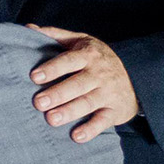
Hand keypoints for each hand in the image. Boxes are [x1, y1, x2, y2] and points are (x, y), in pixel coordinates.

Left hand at [28, 25, 138, 142]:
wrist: (136, 77)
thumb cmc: (97, 59)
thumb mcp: (80, 42)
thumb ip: (55, 35)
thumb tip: (28, 27)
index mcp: (88, 55)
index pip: (69, 60)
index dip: (53, 68)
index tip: (34, 76)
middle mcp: (99, 74)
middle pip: (77, 84)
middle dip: (58, 93)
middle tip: (38, 102)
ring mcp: (108, 93)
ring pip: (88, 102)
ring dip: (69, 111)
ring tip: (51, 119)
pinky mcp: (115, 111)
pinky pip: (103, 121)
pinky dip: (91, 129)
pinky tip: (76, 136)